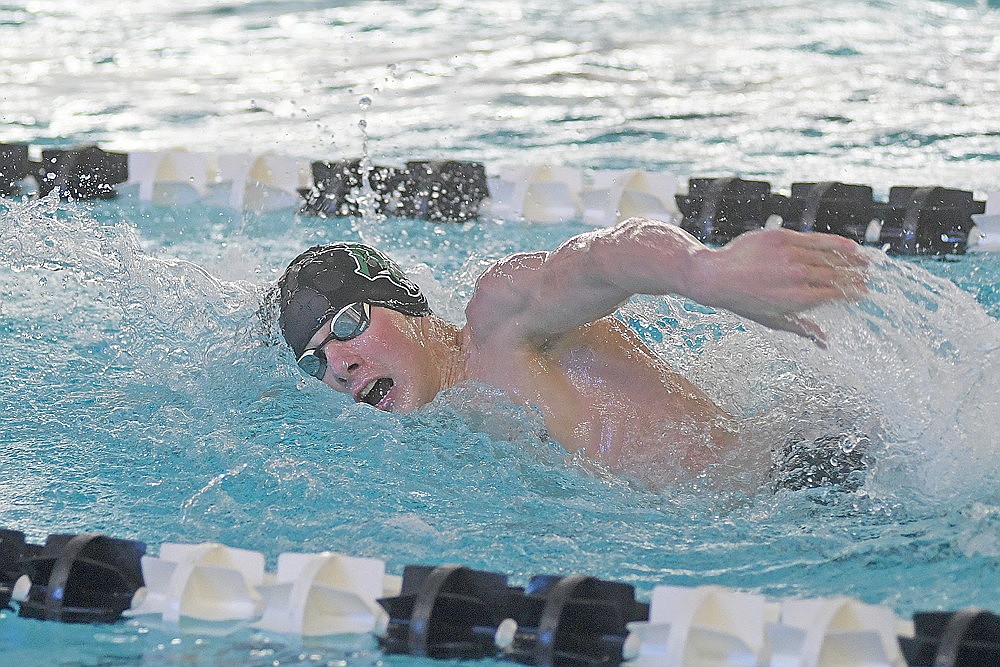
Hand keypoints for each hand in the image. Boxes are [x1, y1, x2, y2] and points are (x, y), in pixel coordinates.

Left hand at [690, 229, 868, 347]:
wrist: (716, 277)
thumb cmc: (745, 302)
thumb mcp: (773, 320)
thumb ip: (802, 329)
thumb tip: (826, 344)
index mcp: (797, 299)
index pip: (836, 294)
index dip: (853, 293)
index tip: (863, 293)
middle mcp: (796, 276)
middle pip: (837, 275)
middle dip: (856, 276)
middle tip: (868, 277)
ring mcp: (790, 254)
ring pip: (830, 256)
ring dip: (852, 259)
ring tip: (865, 262)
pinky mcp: (782, 237)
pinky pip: (816, 239)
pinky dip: (836, 243)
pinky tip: (849, 246)